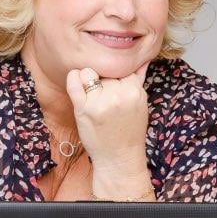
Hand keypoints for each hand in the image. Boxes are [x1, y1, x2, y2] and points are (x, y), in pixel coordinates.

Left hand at [65, 62, 150, 178]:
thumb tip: (143, 59)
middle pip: (105, 71)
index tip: (116, 90)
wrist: (119, 158)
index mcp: (135, 91)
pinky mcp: (83, 109)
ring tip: (94, 95)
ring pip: (88, 72)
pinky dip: (73, 79)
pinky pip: (73, 82)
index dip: (117, 78)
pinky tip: (78, 86)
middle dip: (104, 81)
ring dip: (88, 80)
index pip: (121, 68)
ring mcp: (99, 102)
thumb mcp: (141, 104)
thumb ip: (139, 79)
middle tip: (107, 99)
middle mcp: (118, 95)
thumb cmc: (130, 131)